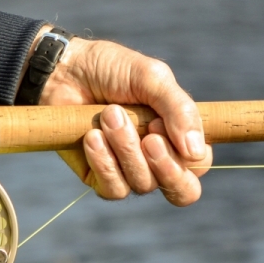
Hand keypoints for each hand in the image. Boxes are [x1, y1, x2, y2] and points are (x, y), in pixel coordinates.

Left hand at [37, 33, 211, 204]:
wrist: (64, 71)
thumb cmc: (112, 70)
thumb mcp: (153, 78)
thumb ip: (180, 110)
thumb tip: (195, 152)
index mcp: (178, 135)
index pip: (199, 165)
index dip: (188, 155)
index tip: (161, 122)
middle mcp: (158, 159)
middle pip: (181, 192)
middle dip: (166, 167)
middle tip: (149, 138)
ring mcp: (129, 171)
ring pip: (143, 184)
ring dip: (126, 148)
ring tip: (108, 114)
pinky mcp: (99, 178)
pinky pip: (113, 189)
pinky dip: (104, 162)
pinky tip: (92, 137)